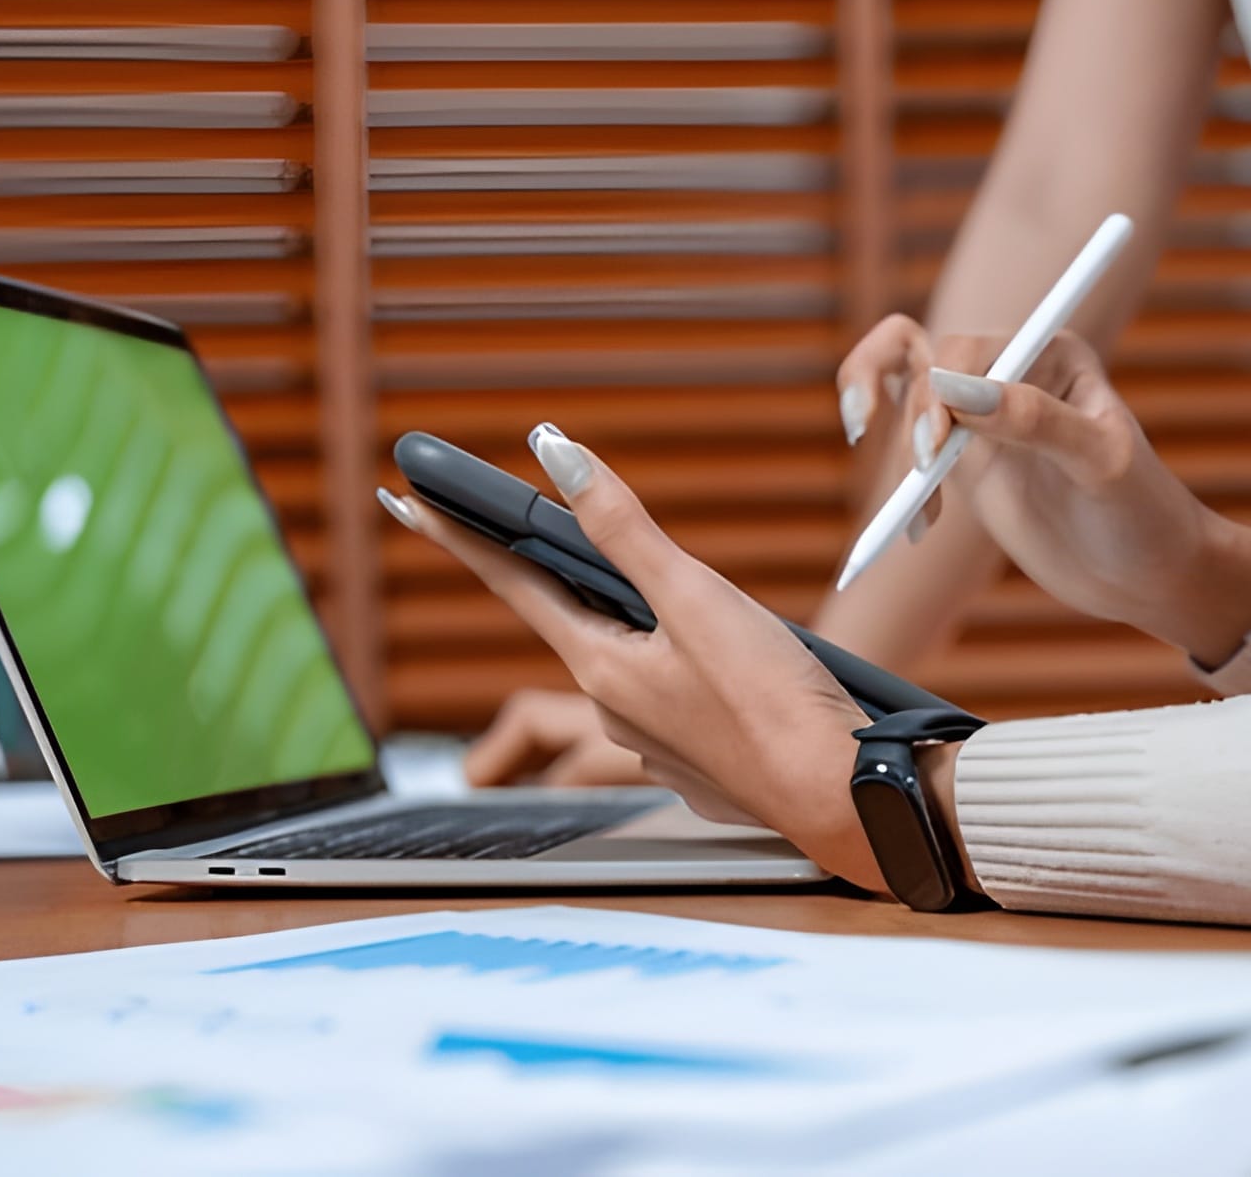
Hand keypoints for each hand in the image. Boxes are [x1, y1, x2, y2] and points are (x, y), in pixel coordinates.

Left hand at [381, 427, 885, 892]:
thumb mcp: (696, 598)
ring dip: (643, 625)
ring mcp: (654, 741)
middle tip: (536, 534)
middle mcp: (614, 707)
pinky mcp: (698, 760)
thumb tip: (555, 456)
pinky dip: (689, 669)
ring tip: (688, 604)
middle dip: (561, 575)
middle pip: (574, 616)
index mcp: (601, 664)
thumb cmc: (774, 701)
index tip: (412, 500)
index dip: (458, 535)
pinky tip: (730, 667)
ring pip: (632, 659)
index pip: (512, 581)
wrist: (838, 795)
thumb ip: (623, 528)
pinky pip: (676, 698)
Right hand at [838, 317, 1250, 667]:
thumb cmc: (1142, 512)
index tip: (935, 446)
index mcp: (1049, 354)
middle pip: (916, 356)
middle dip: (901, 405)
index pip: (962, 348)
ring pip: (903, 396)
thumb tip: (956, 390)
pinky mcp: (967, 463)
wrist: (1148, 576)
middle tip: (904, 458)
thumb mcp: (1099, 462)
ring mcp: (983, 419)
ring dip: (894, 445)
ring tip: (923, 511)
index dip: (935, 388)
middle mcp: (1010, 375)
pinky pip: (908, 452)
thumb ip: (1035, 421)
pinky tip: (922, 528)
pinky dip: (899, 484)